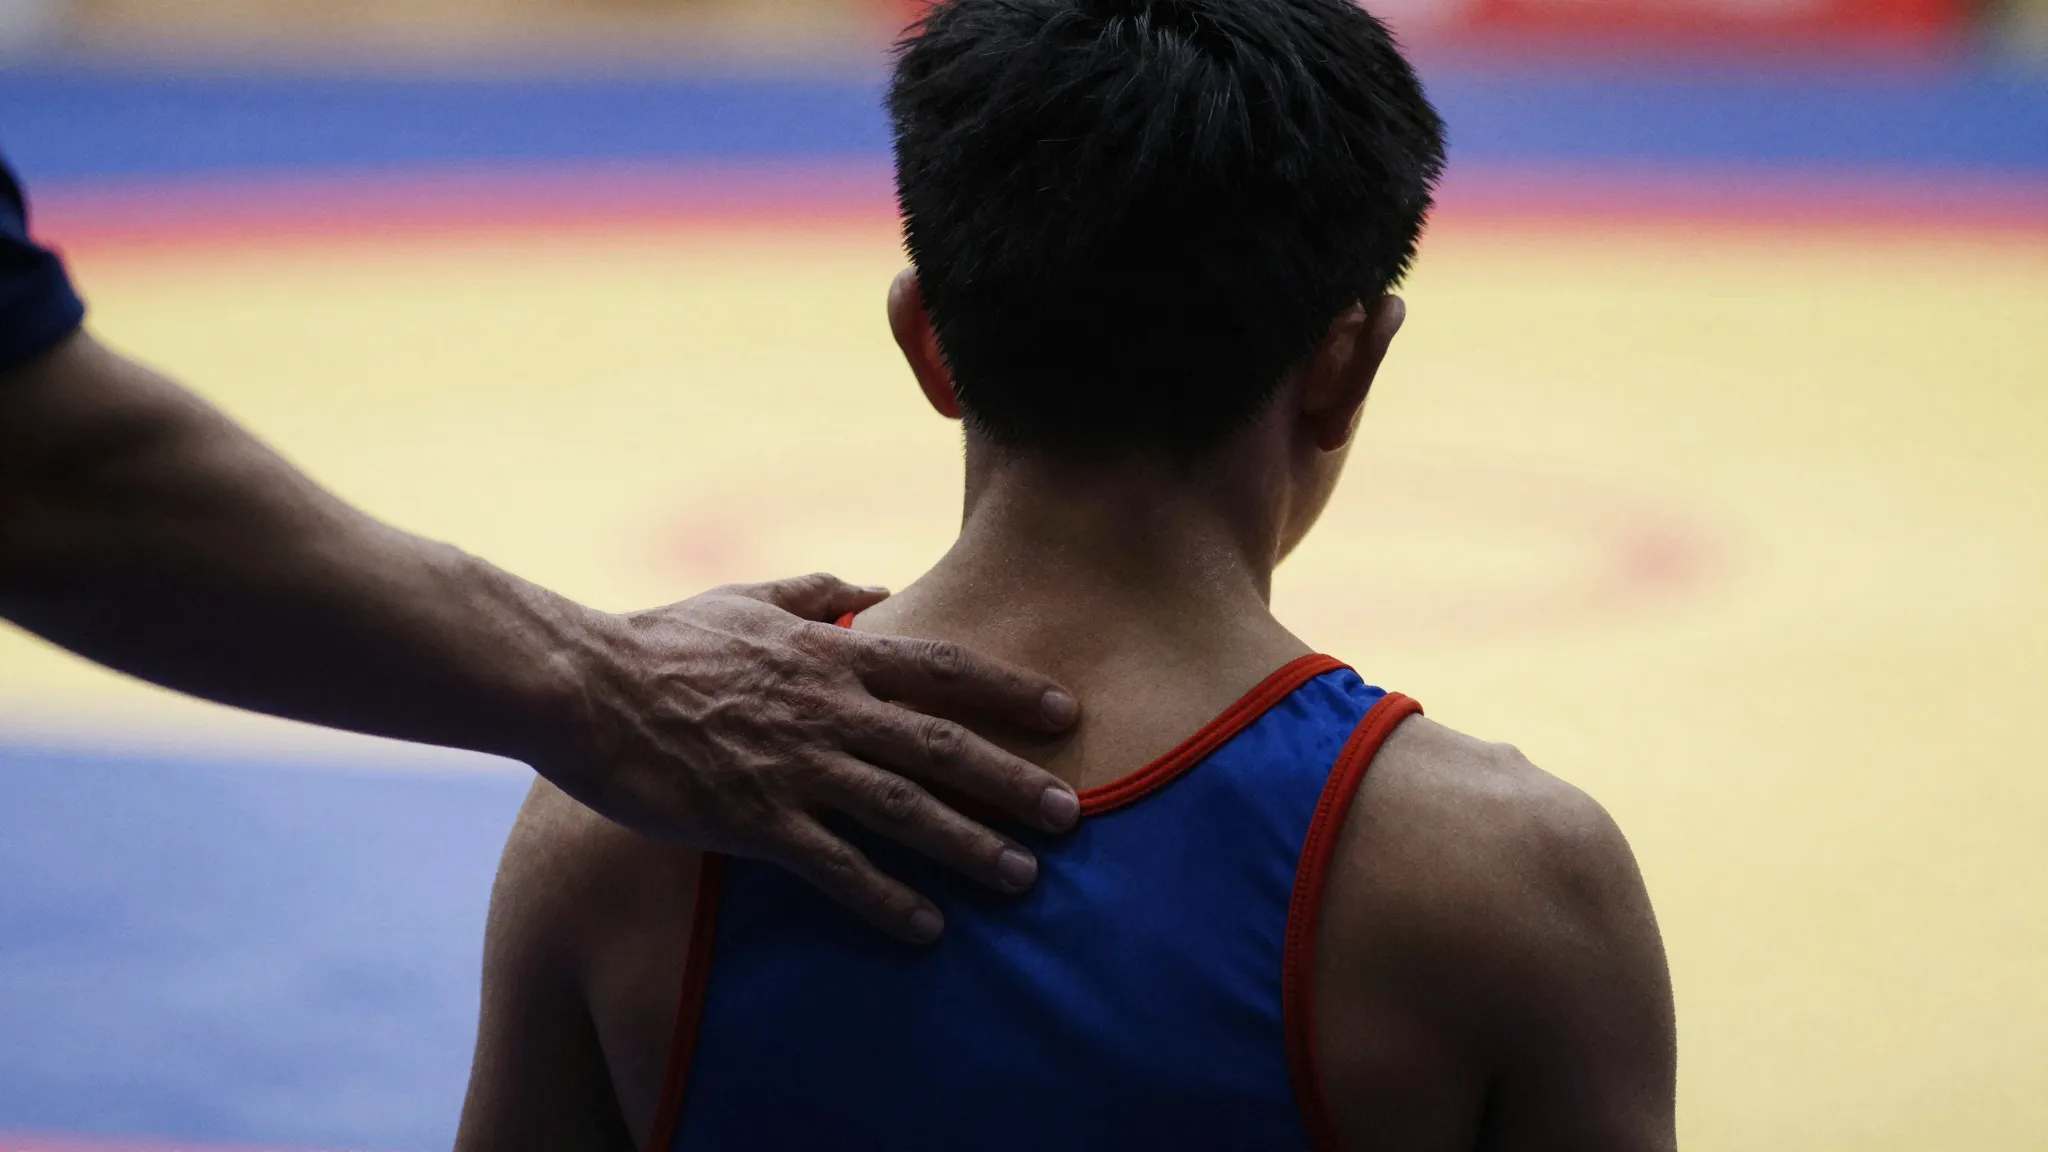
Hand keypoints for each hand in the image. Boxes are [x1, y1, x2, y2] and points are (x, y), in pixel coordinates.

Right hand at [539, 573, 1081, 943]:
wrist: (584, 686)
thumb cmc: (661, 640)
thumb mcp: (746, 598)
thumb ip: (815, 592)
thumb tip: (872, 586)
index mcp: (831, 654)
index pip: (941, 668)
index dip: (1008, 691)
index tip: (1065, 713)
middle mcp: (827, 709)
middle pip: (942, 745)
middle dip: (1012, 781)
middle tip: (1073, 814)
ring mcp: (794, 767)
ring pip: (904, 809)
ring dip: (971, 845)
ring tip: (1025, 877)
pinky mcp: (754, 821)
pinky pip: (836, 867)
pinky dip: (886, 899)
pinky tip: (928, 929)